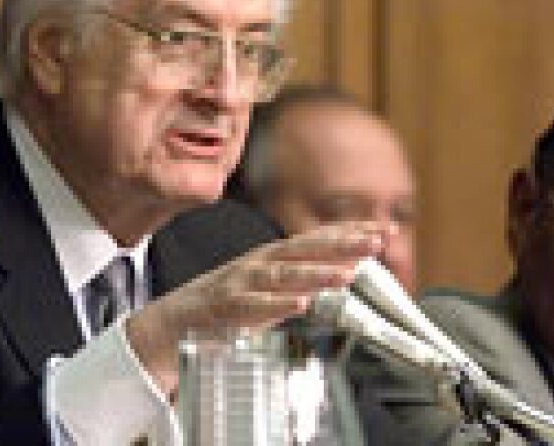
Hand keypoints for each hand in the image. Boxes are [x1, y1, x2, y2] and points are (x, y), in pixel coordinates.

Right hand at [126, 220, 390, 395]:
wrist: (169, 325)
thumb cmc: (225, 306)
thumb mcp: (274, 290)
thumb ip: (308, 279)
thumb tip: (349, 268)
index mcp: (274, 257)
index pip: (318, 239)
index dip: (350, 232)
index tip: (384, 228)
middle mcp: (259, 264)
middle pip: (305, 249)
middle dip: (343, 243)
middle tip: (377, 240)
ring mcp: (240, 284)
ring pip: (283, 274)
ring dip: (317, 273)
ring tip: (346, 274)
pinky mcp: (223, 308)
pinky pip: (253, 307)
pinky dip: (277, 304)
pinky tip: (301, 304)